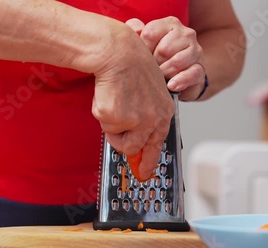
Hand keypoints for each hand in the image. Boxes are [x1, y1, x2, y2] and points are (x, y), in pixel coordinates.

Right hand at [92, 24, 174, 179]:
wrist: (119, 54)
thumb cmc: (132, 69)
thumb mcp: (149, 94)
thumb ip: (145, 117)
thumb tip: (135, 143)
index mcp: (164, 112)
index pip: (158, 143)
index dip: (150, 159)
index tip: (147, 171)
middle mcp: (153, 119)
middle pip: (136, 148)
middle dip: (131, 155)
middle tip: (134, 168)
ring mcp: (135, 121)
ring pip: (119, 140)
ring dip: (113, 128)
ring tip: (114, 105)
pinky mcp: (117, 118)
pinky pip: (105, 127)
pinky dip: (103, 115)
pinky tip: (109, 97)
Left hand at [126, 17, 205, 100]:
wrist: (175, 78)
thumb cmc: (156, 58)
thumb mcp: (143, 42)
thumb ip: (135, 29)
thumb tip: (137, 30)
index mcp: (169, 24)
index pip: (150, 34)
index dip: (143, 50)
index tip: (143, 58)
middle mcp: (185, 34)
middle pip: (164, 49)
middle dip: (154, 64)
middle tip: (152, 70)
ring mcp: (196, 51)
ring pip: (177, 62)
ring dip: (165, 73)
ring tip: (161, 77)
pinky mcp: (200, 68)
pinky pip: (191, 74)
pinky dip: (179, 81)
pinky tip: (171, 85)